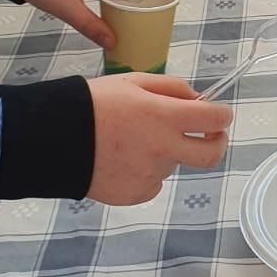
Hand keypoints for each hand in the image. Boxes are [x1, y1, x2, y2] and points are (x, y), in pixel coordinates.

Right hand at [87, 74, 230, 204]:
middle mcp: (163, 149)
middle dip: (217, 143)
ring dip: (166, 152)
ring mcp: (150, 175)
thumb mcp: (134, 82)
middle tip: (210, 136)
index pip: (213, 119)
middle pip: (210, 155)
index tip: (221, 114)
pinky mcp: (135, 194)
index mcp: (165, 117)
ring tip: (132, 141)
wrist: (53, 138)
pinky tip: (123, 160)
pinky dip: (146, 171)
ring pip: (173, 163)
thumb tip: (197, 101)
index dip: (223, 116)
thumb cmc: (94, 103)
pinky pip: (153, 182)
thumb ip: (172, 89)